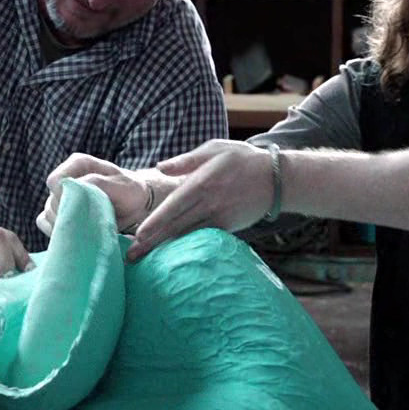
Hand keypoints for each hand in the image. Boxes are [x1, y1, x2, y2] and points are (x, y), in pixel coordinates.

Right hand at [40, 153, 159, 236]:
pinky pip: (45, 222)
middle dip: (68, 214)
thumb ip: (97, 183)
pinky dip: (57, 231)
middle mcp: (66, 177)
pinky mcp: (58, 211)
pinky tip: (75, 233)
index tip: (82, 210)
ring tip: (87, 229)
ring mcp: (60, 195)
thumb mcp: (120, 185)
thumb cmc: (129, 191)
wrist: (135, 204)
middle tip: (89, 223)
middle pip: (51, 200)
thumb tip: (74, 189)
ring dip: (65, 225)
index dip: (64, 198)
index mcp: (78, 163)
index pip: (55, 182)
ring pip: (48, 213)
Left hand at [130, 140, 276, 259]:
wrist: (277, 179)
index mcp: (203, 183)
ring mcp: (220, 218)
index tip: (138, 235)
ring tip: (146, 260)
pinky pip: (204, 239)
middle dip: (153, 243)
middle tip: (131, 257)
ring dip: (166, 250)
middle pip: (176, 227)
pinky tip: (172, 257)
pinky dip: (187, 248)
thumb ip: (186, 160)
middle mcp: (210, 204)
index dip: (155, 222)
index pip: (174, 207)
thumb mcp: (214, 149)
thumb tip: (160, 167)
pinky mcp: (229, 227)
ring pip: (188, 237)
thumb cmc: (242, 160)